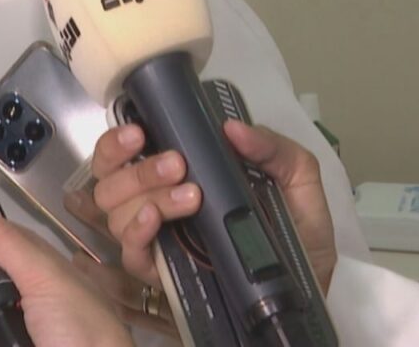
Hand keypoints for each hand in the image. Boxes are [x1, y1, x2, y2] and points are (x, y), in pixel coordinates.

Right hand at [90, 120, 336, 291]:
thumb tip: (233, 129)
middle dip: (137, 168)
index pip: (122, 154)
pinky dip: (138, 230)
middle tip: (176, 164)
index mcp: (176, 176)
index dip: (117, 142)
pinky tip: (156, 219)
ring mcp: (155, 239)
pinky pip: (130, 252)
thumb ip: (274, 150)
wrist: (309, 289)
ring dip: (146, 195)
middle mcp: (155, 203)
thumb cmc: (296, 234)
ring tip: (191, 196)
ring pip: (116, 212)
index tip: (138, 132)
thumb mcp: (298, 182)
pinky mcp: (161, 274)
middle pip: (109, 181)